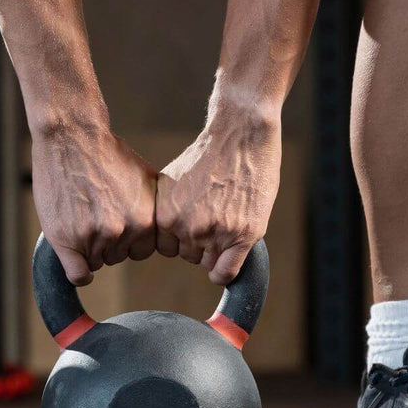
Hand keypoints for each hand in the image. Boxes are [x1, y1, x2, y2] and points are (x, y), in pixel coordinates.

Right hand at [31, 123, 157, 285]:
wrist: (72, 137)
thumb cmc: (107, 154)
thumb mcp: (145, 178)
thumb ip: (154, 208)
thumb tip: (170, 228)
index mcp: (144, 220)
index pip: (141, 251)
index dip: (128, 239)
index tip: (116, 222)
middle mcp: (122, 231)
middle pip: (117, 257)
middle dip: (107, 241)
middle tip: (94, 214)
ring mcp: (93, 236)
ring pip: (96, 262)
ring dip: (88, 247)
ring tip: (81, 217)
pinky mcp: (67, 239)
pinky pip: (78, 275)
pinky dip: (79, 271)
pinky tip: (76, 258)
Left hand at [156, 108, 280, 284]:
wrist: (241, 133)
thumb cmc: (211, 152)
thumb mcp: (174, 180)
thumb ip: (170, 209)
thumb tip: (169, 233)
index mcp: (166, 214)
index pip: (167, 247)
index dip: (182, 238)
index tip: (195, 226)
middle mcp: (186, 226)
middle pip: (189, 255)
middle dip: (201, 243)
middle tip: (217, 218)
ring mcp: (215, 233)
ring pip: (209, 263)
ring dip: (218, 251)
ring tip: (229, 221)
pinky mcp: (241, 235)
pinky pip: (227, 272)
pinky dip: (226, 273)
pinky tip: (227, 265)